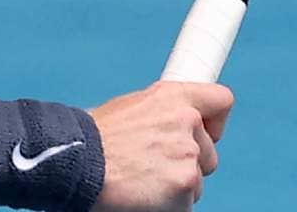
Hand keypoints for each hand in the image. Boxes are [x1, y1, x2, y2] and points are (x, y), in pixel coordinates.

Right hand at [90, 81, 233, 211]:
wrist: (75, 164)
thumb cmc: (92, 141)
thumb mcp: (128, 109)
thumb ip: (160, 114)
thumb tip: (170, 125)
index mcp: (173, 96)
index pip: (221, 101)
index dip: (214, 123)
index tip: (205, 134)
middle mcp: (186, 121)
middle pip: (209, 154)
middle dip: (187, 165)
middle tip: (153, 168)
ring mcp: (188, 155)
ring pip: (197, 183)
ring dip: (175, 188)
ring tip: (140, 181)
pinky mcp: (185, 185)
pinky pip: (186, 205)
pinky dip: (168, 207)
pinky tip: (142, 197)